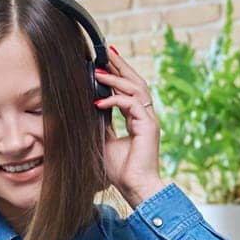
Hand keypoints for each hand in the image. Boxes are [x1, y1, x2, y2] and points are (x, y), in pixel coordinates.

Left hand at [95, 45, 166, 205]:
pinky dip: (114, 100)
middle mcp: (146, 115)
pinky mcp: (149, 126)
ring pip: (135, 89)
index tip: (105, 61)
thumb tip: (90, 108)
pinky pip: (131, 104)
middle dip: (120, 66)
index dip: (119, 73)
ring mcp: (149, 119)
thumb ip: (102, 124)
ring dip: (115, 78)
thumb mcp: (106, 141)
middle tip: (106, 52)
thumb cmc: (121, 170)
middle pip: (136, 82)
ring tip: (98, 70)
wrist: (134, 188)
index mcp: (139, 118)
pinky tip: (98, 101)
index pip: (129, 89)